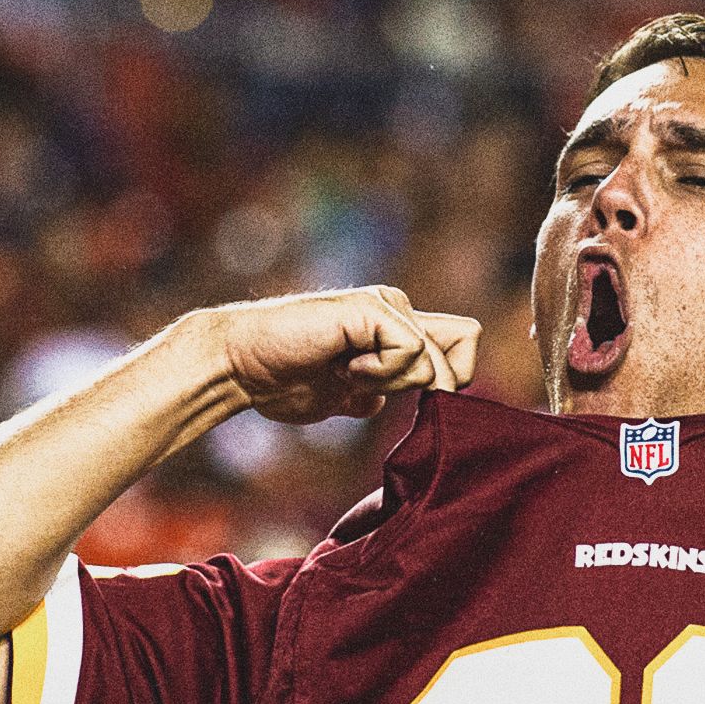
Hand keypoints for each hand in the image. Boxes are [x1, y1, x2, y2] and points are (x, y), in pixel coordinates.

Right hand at [201, 286, 479, 424]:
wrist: (241, 367)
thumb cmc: (283, 380)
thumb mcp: (348, 394)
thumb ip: (381, 391)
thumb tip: (410, 399)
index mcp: (394, 327)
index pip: (462, 345)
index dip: (453, 380)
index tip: (402, 398)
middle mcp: (395, 309)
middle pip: (463, 349)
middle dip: (425, 386)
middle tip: (367, 385)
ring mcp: (384, 305)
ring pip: (432, 360)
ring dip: (390, 383)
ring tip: (344, 372)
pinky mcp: (370, 308)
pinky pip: (409, 353)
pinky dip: (380, 374)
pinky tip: (343, 367)